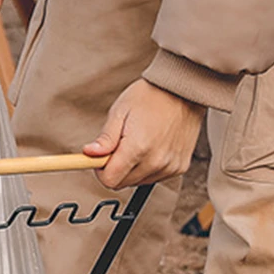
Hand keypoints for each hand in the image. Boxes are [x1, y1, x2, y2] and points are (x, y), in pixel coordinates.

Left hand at [82, 79, 206, 187]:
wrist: (183, 90)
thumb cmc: (150, 97)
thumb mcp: (120, 112)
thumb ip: (105, 138)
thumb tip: (89, 154)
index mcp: (138, 148)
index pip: (109, 180)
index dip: (100, 169)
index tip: (102, 156)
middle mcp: (156, 161)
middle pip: (122, 183)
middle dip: (115, 168)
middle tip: (121, 144)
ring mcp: (170, 166)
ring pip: (137, 182)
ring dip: (132, 168)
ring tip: (139, 142)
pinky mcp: (179, 167)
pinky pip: (154, 177)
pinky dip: (148, 167)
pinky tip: (153, 147)